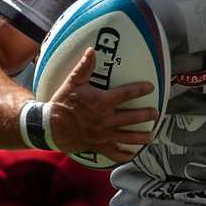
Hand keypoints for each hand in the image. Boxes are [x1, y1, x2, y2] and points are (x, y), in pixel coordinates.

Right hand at [46, 48, 157, 162]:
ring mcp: (103, 135)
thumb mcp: (72, 82)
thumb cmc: (62, 103)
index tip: (150, 87)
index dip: (140, 90)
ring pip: (128, 137)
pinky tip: (132, 153)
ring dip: (142, 137)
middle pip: (132, 117)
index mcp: (101, 102)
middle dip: (146, 115)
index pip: (126, 94)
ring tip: (151, 136)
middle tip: (156, 113)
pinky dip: (125, 155)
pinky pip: (114, 153)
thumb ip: (84, 67)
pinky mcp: (98, 146)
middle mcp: (105, 119)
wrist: (49, 126)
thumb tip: (92, 50)